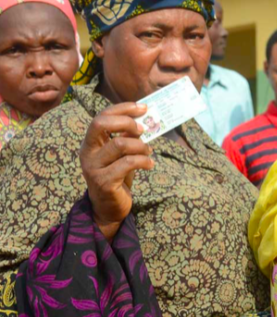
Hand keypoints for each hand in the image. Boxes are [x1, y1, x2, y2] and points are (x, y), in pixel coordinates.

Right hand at [79, 103, 153, 239]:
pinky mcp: (104, 182)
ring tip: (149, 152)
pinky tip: (150, 164)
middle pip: (101, 124)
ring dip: (141, 145)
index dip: (122, 109)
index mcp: (90, 143)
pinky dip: (144, 161)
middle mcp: (87, 153)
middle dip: (126, 122)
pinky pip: (128, 163)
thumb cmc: (117, 176)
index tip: (143, 108)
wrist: (109, 208)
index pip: (101, 117)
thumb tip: (144, 119)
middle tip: (143, 130)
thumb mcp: (122, 154)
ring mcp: (93, 168)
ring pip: (120, 144)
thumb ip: (128, 138)